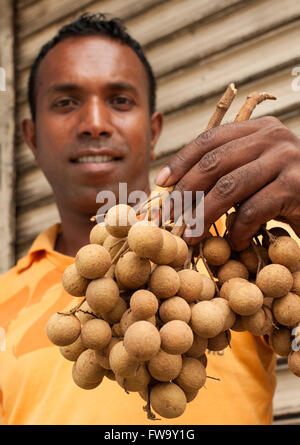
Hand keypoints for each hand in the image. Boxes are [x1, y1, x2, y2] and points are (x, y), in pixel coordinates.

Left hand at [155, 116, 299, 249]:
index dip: (181, 161)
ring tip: (191, 236)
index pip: (209, 140)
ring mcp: (286, 159)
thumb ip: (227, 171)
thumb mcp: (256, 172)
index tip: (162, 182)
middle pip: (214, 163)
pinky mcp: (296, 186)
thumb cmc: (287, 191)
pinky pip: (253, 209)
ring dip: (203, 215)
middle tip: (168, 216)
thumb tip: (177, 188)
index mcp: (258, 129)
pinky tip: (233, 242)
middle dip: (185, 192)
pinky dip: (238, 229)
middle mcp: (272, 138)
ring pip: (229, 187)